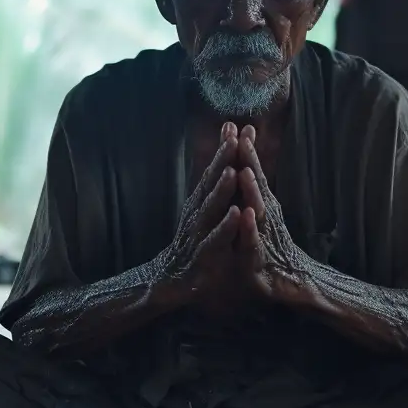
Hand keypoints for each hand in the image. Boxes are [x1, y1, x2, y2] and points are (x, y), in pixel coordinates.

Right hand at [149, 125, 258, 315]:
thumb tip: (226, 168)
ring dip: (222, 189)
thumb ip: (215, 196)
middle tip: (234, 134)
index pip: (213, 172)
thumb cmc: (193, 249)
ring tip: (233, 169)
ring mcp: (199, 234)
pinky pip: (217, 240)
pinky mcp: (204, 256)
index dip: (223, 149)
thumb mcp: (205, 219)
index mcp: (200, 205)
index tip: (233, 124)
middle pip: (211, 182)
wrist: (170, 283)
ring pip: (212, 208)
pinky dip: (227, 227)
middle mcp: (198, 214)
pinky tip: (237, 215)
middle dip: (223, 158)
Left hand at [226, 127, 321, 313]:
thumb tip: (246, 171)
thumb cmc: (276, 253)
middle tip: (241, 134)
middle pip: (256, 184)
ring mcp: (265, 236)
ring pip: (258, 209)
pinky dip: (250, 227)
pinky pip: (254, 240)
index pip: (252, 174)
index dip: (244, 151)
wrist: (295, 285)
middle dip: (248, 159)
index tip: (237, 125)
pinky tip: (247, 214)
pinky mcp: (261, 257)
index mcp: (262, 206)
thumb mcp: (261, 221)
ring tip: (244, 169)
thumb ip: (254, 198)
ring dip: (251, 189)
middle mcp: (266, 216)